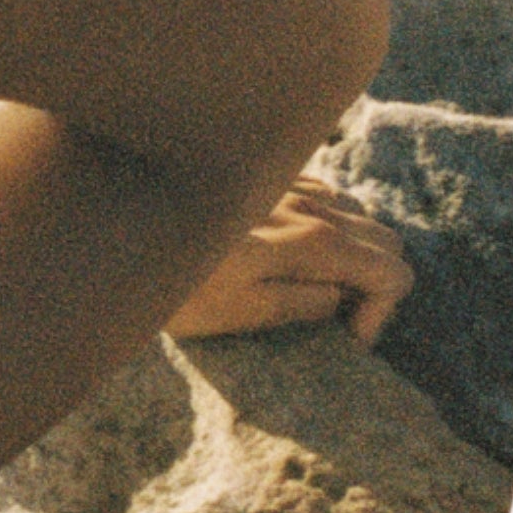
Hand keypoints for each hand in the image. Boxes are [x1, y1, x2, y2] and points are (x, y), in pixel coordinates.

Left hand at [165, 177, 412, 348]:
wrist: (120, 229)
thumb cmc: (174, 280)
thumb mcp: (240, 312)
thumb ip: (304, 304)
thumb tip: (342, 298)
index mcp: (313, 241)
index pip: (392, 273)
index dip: (378, 314)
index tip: (343, 337)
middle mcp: (311, 203)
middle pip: (385, 240)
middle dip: (373, 282)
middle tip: (333, 316)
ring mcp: (290, 183)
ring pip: (358, 214)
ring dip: (351, 251)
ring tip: (312, 283)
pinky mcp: (267, 175)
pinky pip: (323, 194)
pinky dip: (325, 223)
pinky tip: (290, 248)